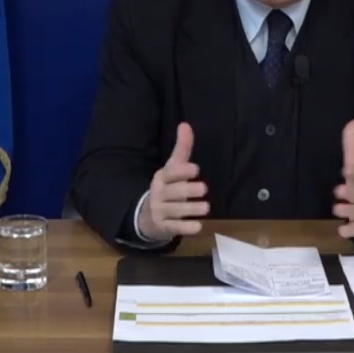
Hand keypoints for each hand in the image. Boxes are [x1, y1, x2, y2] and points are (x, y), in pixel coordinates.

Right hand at [138, 122, 209, 238]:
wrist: (147, 215)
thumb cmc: (167, 187)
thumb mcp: (173, 168)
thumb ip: (182, 148)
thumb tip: (185, 124)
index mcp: (162, 177)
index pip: (170, 173)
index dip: (182, 171)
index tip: (196, 169)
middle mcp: (159, 194)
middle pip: (173, 192)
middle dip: (188, 190)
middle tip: (204, 189)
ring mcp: (160, 212)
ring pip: (176, 211)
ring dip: (191, 209)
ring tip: (206, 207)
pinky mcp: (164, 227)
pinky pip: (175, 228)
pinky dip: (186, 228)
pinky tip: (198, 227)